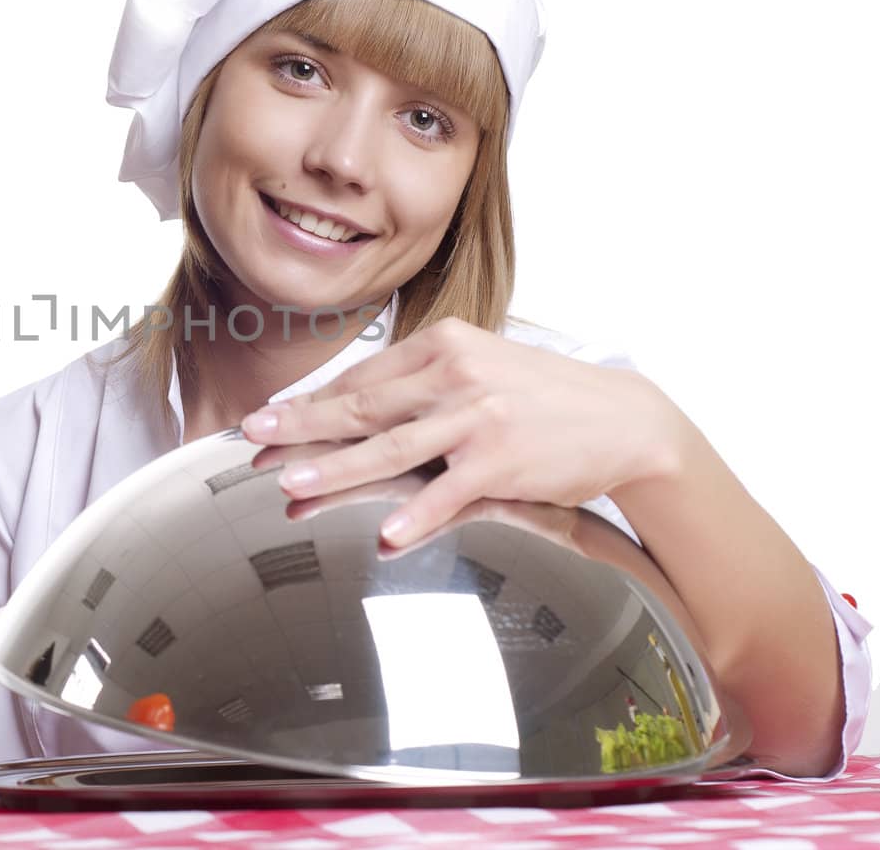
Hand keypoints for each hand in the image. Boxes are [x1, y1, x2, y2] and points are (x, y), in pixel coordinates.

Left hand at [241, 317, 681, 552]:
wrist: (626, 419)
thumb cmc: (546, 398)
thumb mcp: (482, 366)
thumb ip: (425, 380)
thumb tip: (363, 403)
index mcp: (444, 343)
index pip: (363, 375)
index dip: (311, 399)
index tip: (271, 413)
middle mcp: (455, 372)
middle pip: (363, 405)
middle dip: (301, 426)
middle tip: (254, 437)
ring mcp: (478, 415)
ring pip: (391, 447)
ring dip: (336, 468)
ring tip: (293, 484)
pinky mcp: (503, 459)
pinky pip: (448, 493)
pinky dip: (416, 516)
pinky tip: (385, 535)